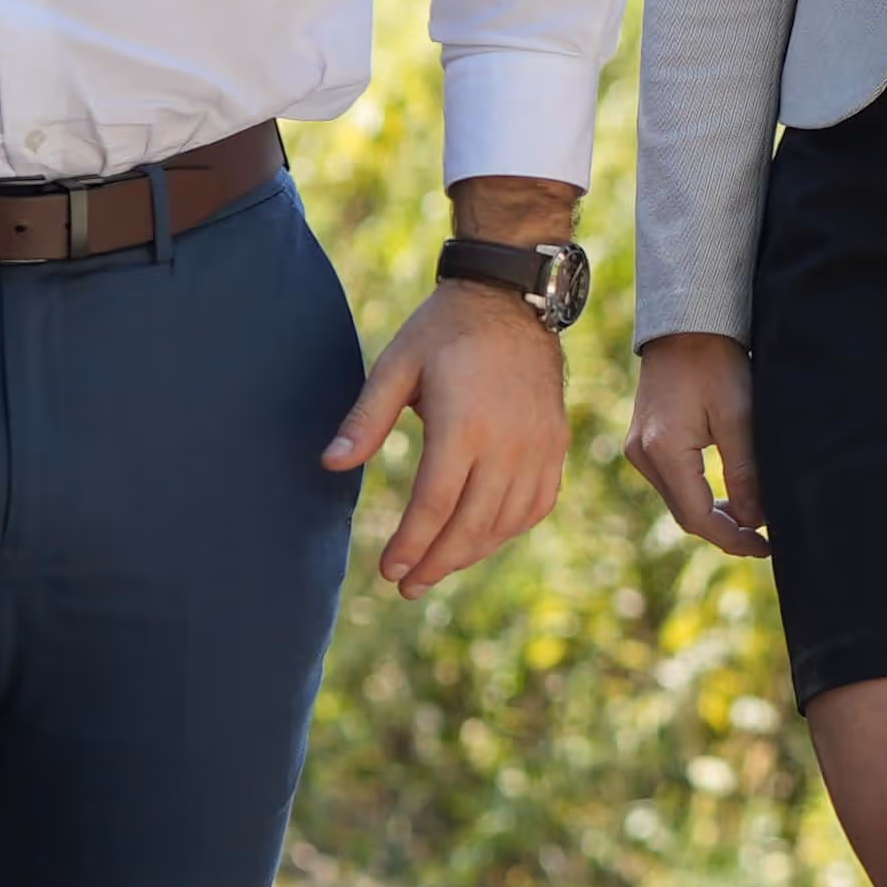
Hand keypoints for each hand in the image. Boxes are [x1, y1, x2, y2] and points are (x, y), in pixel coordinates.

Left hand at [326, 278, 572, 595]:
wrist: (512, 300)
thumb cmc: (444, 330)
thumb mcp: (397, 365)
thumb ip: (366, 419)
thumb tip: (331, 464)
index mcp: (464, 424)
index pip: (435, 505)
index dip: (410, 545)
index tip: (388, 570)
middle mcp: (508, 442)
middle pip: (471, 524)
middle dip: (437, 562)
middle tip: (407, 586)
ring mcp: (539, 445)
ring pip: (506, 521)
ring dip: (471, 553)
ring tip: (438, 569)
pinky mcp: (555, 444)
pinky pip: (537, 504)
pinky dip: (509, 530)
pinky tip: (482, 539)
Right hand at [625, 329, 767, 556]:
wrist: (686, 323)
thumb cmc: (716, 362)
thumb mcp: (740, 416)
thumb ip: (746, 472)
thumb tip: (756, 520)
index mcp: (663, 451)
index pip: (697, 517)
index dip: (734, 538)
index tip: (767, 546)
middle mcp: (642, 455)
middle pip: (685, 514)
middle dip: (726, 531)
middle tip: (765, 539)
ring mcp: (638, 449)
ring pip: (679, 501)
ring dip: (714, 515)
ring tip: (753, 521)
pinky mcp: (643, 441)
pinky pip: (673, 482)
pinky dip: (701, 495)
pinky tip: (728, 497)